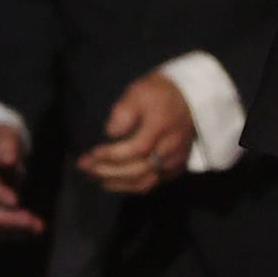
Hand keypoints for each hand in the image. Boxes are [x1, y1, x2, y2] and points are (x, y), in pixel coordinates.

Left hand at [75, 71, 196, 195]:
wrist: (192, 95)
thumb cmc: (161, 92)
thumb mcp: (139, 91)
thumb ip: (124, 111)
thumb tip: (112, 133)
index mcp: (162, 126)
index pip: (136, 149)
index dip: (111, 155)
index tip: (90, 154)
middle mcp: (171, 146)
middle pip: (139, 169)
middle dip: (108, 171)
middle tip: (85, 167)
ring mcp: (177, 157)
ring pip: (147, 181)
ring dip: (119, 183)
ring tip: (97, 178)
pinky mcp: (179, 164)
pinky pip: (156, 182)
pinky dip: (135, 185)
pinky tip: (118, 180)